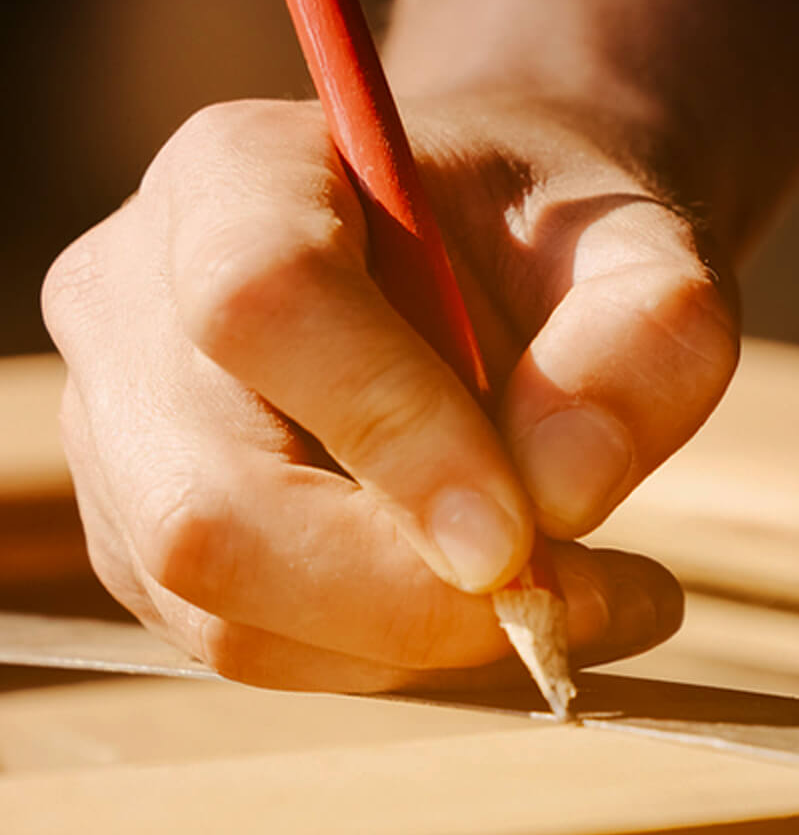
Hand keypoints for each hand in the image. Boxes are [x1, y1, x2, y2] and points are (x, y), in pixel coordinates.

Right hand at [43, 93, 736, 690]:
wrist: (489, 259)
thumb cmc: (555, 240)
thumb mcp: (646, 249)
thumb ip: (645, 338)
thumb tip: (562, 495)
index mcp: (237, 172)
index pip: (259, 300)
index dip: (388, 430)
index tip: (525, 533)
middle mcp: (131, 298)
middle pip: (205, 503)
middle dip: (402, 598)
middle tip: (576, 606)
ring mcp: (114, 432)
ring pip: (222, 610)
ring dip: (414, 648)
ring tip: (576, 603)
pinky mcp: (136, 540)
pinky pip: (245, 649)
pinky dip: (390, 662)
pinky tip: (493, 612)